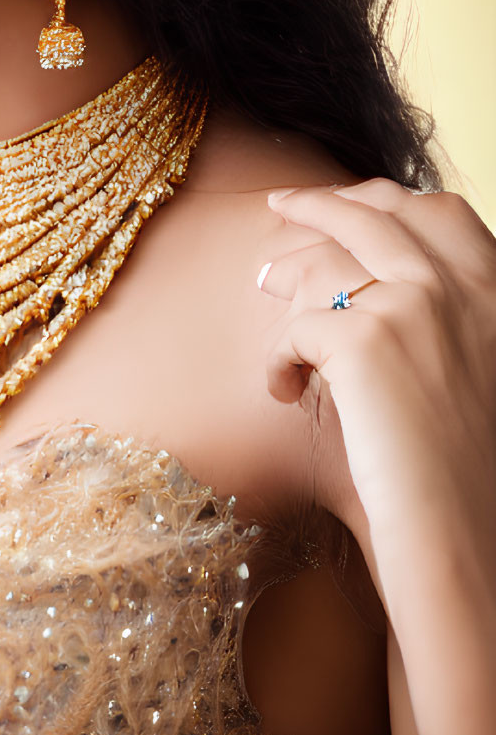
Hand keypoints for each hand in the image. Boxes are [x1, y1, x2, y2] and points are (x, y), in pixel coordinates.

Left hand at [256, 179, 495, 546]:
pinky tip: (284, 390)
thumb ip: (441, 324)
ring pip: (326, 257)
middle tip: (278, 207)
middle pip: (377, 213)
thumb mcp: (473, 374)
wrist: (465, 533)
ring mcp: (412, 305)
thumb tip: (362, 284)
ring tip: (261, 284)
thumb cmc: (464, 473)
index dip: (384, 201)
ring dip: (287, 269)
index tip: (346, 204)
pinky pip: (295, 328)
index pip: (441, 213)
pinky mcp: (362, 341)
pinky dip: (278, 358)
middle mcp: (461, 286)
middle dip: (321, 203)